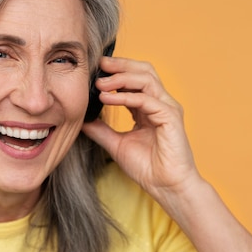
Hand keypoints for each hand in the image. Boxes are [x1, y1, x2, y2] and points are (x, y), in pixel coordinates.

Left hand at [82, 56, 201, 205]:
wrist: (166, 187)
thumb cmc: (147, 168)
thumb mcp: (116, 144)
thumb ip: (100, 130)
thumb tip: (81, 120)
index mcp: (148, 108)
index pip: (134, 79)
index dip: (116, 71)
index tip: (96, 69)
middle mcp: (160, 104)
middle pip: (143, 71)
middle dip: (121, 65)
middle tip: (100, 64)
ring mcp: (167, 108)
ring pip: (146, 79)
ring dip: (121, 78)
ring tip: (100, 83)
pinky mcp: (170, 117)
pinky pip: (146, 99)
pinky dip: (125, 96)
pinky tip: (108, 99)